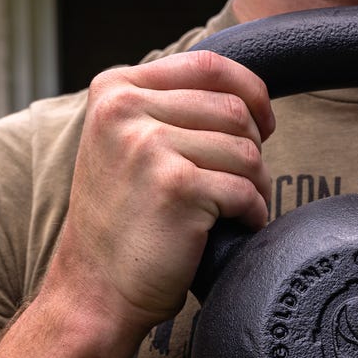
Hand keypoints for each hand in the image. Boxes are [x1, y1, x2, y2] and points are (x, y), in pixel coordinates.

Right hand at [45, 51, 274, 331]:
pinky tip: (234, 227)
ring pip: (246, 150)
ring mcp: (149, 146)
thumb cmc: (123, 222)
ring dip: (255, 185)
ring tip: (234, 209)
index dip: (251, 92)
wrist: (94, 291)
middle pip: (234, 110)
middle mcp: (125, 110)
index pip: (208, 66)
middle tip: (240, 186)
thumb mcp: (126, 145)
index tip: (263, 125)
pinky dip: (252, 214)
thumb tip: (244, 94)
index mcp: (115, 90)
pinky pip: (245, 191)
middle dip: (252, 150)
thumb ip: (167, 108)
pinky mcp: (176, 187)